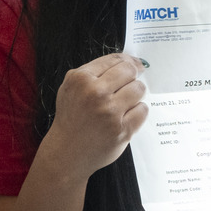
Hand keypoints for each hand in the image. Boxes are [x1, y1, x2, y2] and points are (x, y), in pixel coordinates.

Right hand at [50, 54, 148, 177]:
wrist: (67, 151)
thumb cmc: (71, 118)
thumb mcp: (70, 87)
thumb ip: (94, 72)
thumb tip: (128, 61)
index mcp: (81, 79)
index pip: (115, 60)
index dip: (129, 61)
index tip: (135, 64)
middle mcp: (95, 93)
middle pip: (130, 71)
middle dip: (132, 76)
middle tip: (129, 84)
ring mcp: (110, 112)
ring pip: (139, 89)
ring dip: (135, 94)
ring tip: (124, 103)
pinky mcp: (122, 129)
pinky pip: (142, 110)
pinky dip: (137, 112)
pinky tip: (126, 116)